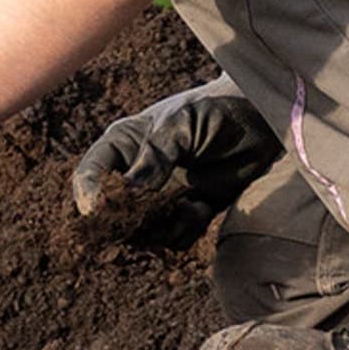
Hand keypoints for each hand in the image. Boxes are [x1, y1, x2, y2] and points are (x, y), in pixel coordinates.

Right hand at [69, 76, 275, 222]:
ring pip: (142, 231)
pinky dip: (186, 231)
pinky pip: (173, 238)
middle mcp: (136, 175)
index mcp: (123, 145)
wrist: (260, 122)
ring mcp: (161, 197)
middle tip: (157, 211)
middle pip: (112, 212)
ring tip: (189, 206)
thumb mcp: (180, 124)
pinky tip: (202, 207)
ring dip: (162, 227)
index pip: (91, 172)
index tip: (96, 210)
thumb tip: (130, 192)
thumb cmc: (214, 110)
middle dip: (131, 220)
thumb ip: (155, 156)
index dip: (88, 193)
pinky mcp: (187, 213)